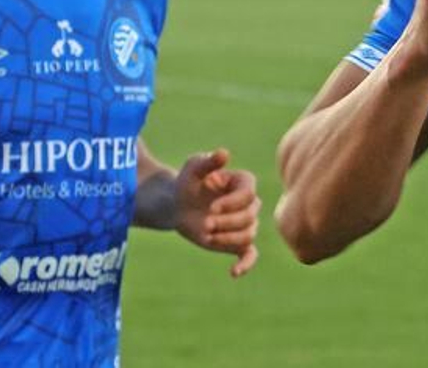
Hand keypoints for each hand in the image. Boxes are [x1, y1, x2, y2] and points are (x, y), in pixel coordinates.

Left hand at [173, 149, 260, 277]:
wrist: (177, 204)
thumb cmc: (187, 182)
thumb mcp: (193, 169)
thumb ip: (208, 162)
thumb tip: (224, 153)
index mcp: (243, 183)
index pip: (249, 195)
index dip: (232, 203)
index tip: (212, 207)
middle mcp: (249, 203)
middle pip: (249, 217)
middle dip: (227, 223)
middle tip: (205, 224)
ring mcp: (244, 224)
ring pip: (248, 235)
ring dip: (228, 239)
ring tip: (207, 236)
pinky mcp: (236, 242)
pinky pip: (250, 254)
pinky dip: (245, 264)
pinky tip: (233, 273)